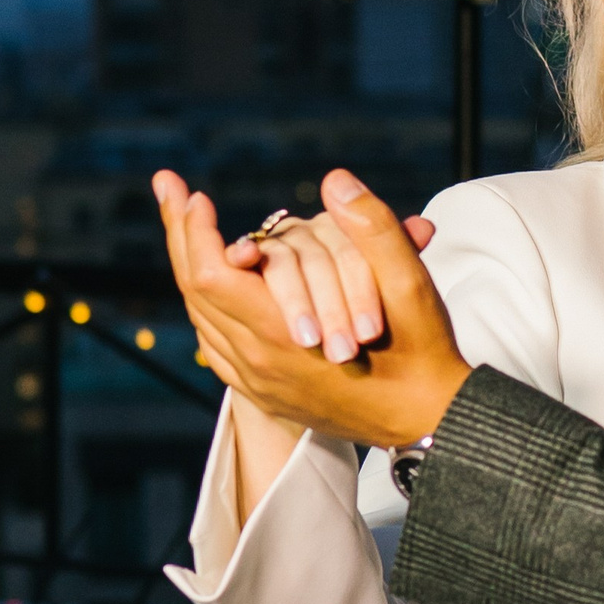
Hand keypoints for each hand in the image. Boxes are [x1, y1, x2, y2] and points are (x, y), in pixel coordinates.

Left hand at [151, 168, 472, 448]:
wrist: (432, 422)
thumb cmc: (423, 354)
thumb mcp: (411, 286)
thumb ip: (373, 229)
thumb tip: (336, 181)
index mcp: (282, 337)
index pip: (210, 274)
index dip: (196, 229)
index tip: (197, 194)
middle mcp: (258, 364)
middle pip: (194, 291)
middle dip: (181, 235)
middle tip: (171, 190)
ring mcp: (259, 383)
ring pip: (201, 318)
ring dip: (191, 268)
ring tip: (184, 228)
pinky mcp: (268, 394)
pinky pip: (217, 346)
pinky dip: (208, 306)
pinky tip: (213, 285)